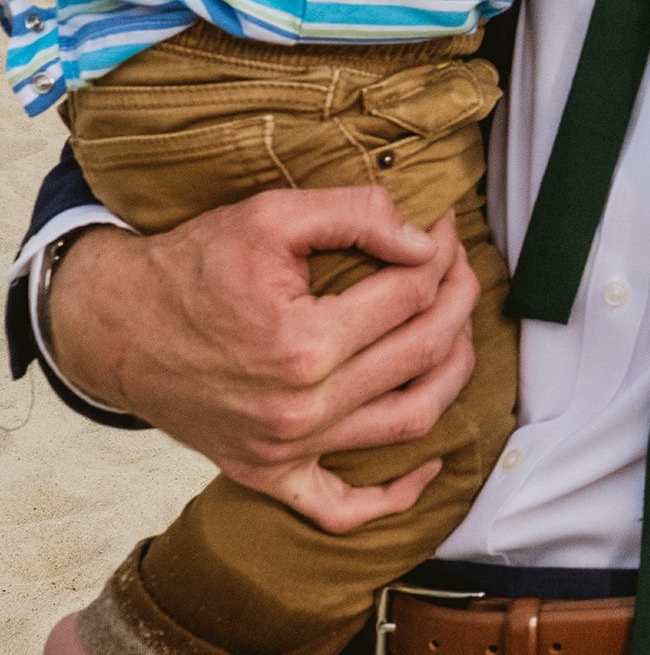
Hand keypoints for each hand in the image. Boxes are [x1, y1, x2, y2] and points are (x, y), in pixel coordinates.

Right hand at [48, 189, 478, 533]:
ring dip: (453, 373)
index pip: (411, 294)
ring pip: (410, 421)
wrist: (115, 326)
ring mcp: (285, 449)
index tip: (442, 231)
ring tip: (459, 330)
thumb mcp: (269, 215)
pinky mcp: (267, 473)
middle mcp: (300, 406)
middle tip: (460, 266)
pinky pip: (341, 508)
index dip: (439, 254)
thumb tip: (426, 242)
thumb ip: (357, 215)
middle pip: (423, 351)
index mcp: (304, 344)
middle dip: (458, 299)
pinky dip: (394, 497)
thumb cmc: (193, 265)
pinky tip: (429, 465)